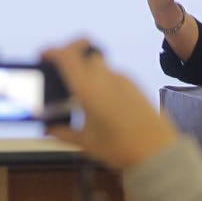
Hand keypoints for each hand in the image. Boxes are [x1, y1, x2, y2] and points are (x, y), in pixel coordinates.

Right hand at [43, 39, 177, 168]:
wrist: (157, 150)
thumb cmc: (122, 148)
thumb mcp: (86, 142)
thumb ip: (63, 132)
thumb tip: (48, 129)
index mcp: (89, 90)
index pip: (67, 57)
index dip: (52, 51)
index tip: (44, 55)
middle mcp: (106, 78)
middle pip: (85, 49)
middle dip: (71, 53)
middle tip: (61, 67)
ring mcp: (122, 79)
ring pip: (99, 63)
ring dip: (87, 69)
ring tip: (81, 93)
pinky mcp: (134, 84)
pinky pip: (112, 75)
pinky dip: (101, 80)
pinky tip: (101, 101)